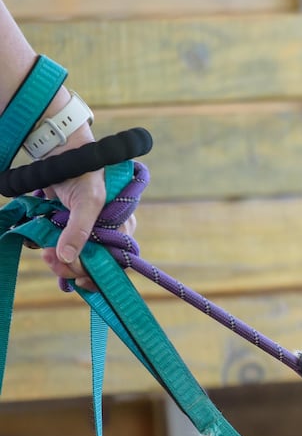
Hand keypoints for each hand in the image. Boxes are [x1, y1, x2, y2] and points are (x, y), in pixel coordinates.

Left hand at [39, 125, 109, 290]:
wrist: (60, 155)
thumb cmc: (84, 173)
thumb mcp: (88, 201)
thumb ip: (79, 230)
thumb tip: (67, 258)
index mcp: (122, 226)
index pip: (117, 260)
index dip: (101, 274)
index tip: (81, 280)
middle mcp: (108, 232)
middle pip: (96, 264)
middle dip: (74, 267)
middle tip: (52, 261)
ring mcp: (88, 231)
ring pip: (79, 259)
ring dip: (61, 262)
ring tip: (45, 253)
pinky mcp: (70, 229)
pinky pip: (66, 250)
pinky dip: (56, 255)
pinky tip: (46, 252)